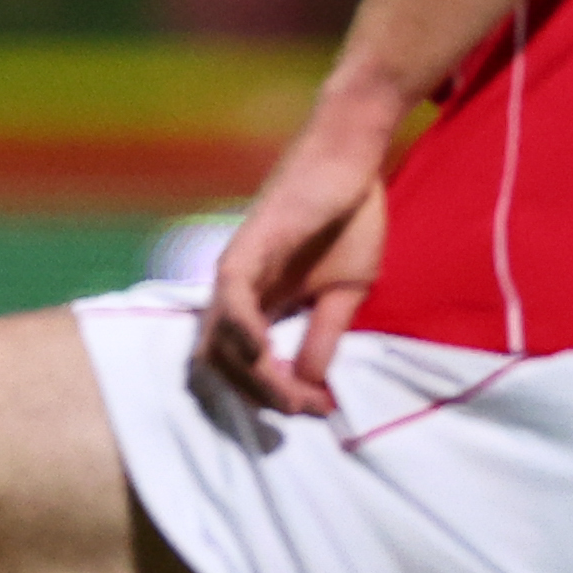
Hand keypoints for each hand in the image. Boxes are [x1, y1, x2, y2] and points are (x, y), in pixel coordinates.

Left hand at [197, 113, 392, 416]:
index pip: (242, 371)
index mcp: (256, 308)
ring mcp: (234, 273)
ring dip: (254, 379)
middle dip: (260, 399)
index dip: (275, 398)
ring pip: (219, 343)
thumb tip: (314, 387)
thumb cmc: (348, 220)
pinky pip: (228, 299)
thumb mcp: (345, 296)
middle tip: (305, 409)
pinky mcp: (245, 249)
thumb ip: (323, 338)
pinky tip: (263, 354)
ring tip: (293, 394)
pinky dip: (239, 332)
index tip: (319, 409)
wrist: (353, 163)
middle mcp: (234, 296)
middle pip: (220, 367)